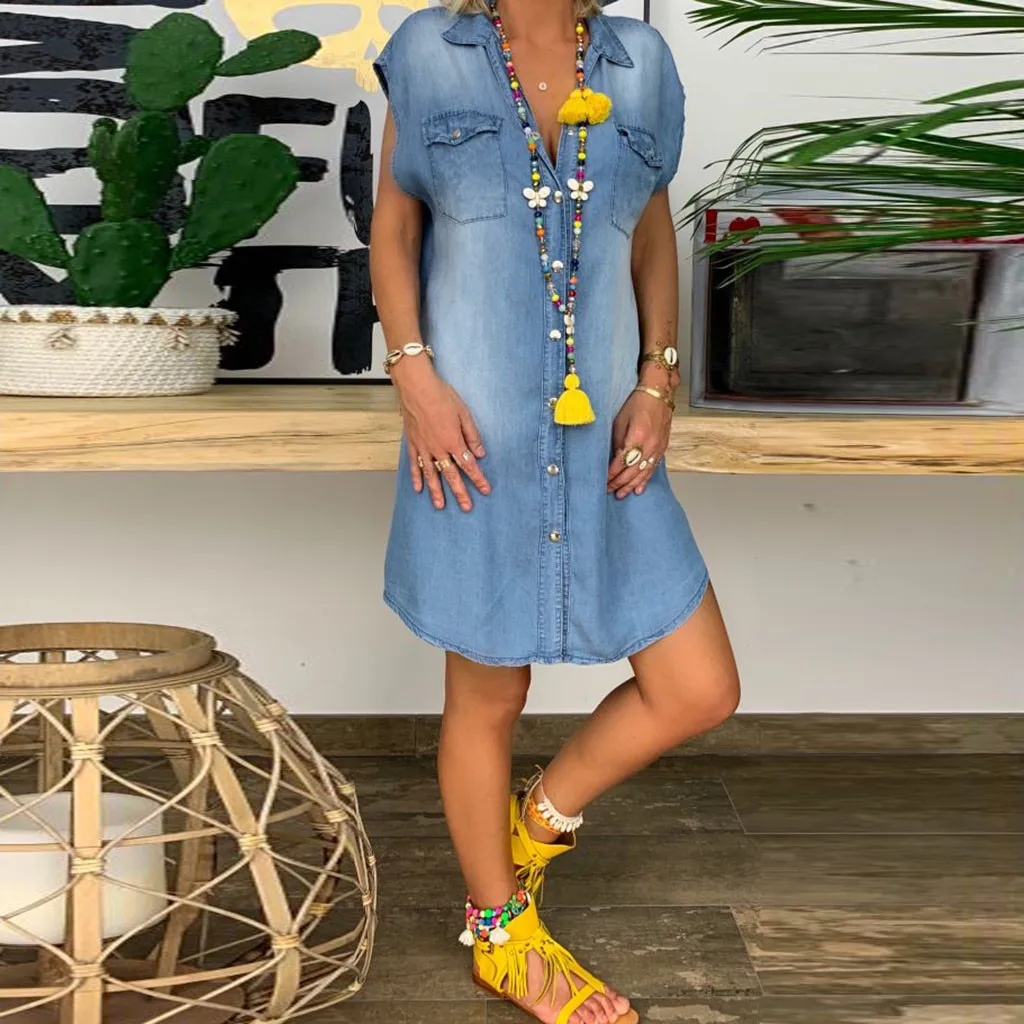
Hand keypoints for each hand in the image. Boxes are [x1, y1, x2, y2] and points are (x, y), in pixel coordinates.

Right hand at [392, 357, 490, 511]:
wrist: (416, 387)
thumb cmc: (441, 396)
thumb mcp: (464, 413)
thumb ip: (472, 435)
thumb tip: (480, 453)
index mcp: (453, 441)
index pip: (468, 465)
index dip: (478, 479)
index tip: (485, 490)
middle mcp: (438, 449)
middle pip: (451, 475)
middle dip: (460, 493)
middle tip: (466, 507)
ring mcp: (423, 448)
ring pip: (431, 475)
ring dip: (437, 492)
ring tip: (440, 506)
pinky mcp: (412, 444)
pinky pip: (415, 465)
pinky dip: (417, 478)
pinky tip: (419, 489)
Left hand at [607, 384, 672, 498]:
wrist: (659, 393)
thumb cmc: (638, 402)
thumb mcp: (620, 421)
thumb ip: (617, 442)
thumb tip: (612, 460)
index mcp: (636, 437)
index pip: (620, 462)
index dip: (610, 474)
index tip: (602, 481)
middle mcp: (649, 445)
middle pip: (631, 471)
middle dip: (618, 483)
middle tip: (608, 490)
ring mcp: (658, 448)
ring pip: (642, 473)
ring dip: (630, 485)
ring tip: (620, 494)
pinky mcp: (662, 448)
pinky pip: (653, 469)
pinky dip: (644, 480)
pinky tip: (638, 489)